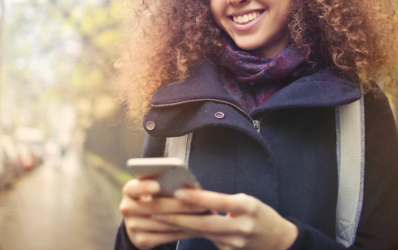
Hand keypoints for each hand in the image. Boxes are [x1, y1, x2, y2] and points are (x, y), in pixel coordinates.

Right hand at [119, 179, 205, 249]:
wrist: (140, 219)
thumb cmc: (154, 195)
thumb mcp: (154, 185)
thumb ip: (164, 182)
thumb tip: (189, 184)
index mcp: (129, 190)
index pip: (133, 188)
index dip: (144, 187)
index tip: (157, 186)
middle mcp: (127, 208)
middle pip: (154, 207)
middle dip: (180, 205)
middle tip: (201, 203)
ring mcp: (133, 227)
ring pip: (163, 223)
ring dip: (186, 219)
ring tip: (205, 214)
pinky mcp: (142, 241)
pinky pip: (166, 236)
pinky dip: (184, 231)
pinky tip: (198, 226)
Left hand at [152, 189, 297, 249]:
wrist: (279, 241)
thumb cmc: (261, 214)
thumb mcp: (246, 201)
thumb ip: (223, 202)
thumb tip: (196, 198)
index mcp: (246, 207)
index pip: (218, 202)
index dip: (198, 198)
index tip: (178, 193)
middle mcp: (240, 226)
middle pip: (205, 223)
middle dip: (178, 217)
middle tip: (156, 211)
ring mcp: (234, 243)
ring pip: (202, 233)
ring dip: (179, 226)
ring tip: (158, 219)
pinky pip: (206, 239)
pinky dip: (190, 232)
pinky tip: (174, 227)